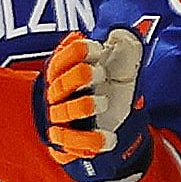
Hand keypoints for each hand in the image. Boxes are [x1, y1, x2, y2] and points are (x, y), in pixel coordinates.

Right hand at [39, 27, 151, 181]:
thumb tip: (118, 36)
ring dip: (83, 106)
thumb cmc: (112, 86)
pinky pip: (69, 145)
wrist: (118, 121)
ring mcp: (60, 119)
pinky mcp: (67, 142)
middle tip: (100, 73)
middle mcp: (58, 95)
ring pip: (63, 114)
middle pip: (59, 85)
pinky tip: (109, 139)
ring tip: (103, 103)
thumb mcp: (122, 63)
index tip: (98, 48)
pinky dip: (90, 142)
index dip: (76, 52)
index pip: (60, 59)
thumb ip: (123, 45)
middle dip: (79, 76)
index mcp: (65, 72)